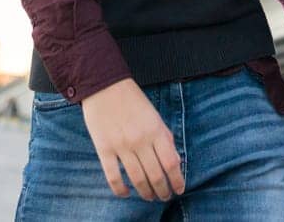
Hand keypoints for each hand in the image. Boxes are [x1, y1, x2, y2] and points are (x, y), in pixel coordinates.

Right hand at [80, 79, 184, 200]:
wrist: (104, 85)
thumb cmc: (132, 100)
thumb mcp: (154, 115)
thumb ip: (164, 137)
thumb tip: (174, 161)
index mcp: (156, 130)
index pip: (171, 163)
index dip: (177, 180)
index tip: (179, 189)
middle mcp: (140, 140)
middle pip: (155, 175)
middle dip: (162, 191)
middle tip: (164, 197)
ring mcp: (121, 146)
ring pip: (136, 179)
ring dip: (145, 193)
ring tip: (149, 197)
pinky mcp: (103, 149)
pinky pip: (113, 176)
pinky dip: (120, 189)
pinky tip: (126, 193)